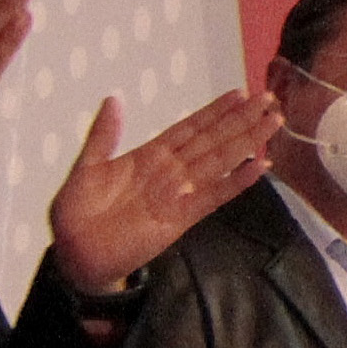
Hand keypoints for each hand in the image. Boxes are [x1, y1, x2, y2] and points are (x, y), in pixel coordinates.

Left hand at [48, 89, 281, 293]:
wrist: (74, 254)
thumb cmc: (77, 213)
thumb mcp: (86, 166)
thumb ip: (104, 135)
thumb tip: (113, 98)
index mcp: (149, 156)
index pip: (189, 127)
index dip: (215, 111)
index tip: (239, 93)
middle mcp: (170, 171)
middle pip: (213, 139)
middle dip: (241, 120)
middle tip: (269, 99)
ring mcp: (178, 193)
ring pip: (219, 161)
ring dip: (247, 142)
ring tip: (272, 122)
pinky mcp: (180, 217)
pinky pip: (213, 196)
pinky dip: (236, 181)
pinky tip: (258, 166)